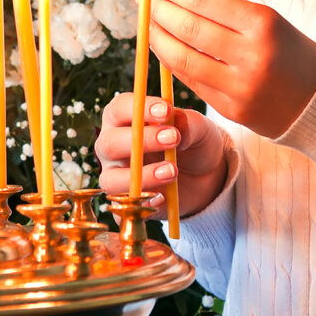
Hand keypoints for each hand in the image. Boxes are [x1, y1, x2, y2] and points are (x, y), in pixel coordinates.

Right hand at [95, 94, 227, 218]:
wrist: (205, 176)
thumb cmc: (193, 140)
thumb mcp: (199, 128)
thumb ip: (189, 123)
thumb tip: (178, 125)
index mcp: (124, 118)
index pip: (119, 108)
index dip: (139, 109)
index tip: (166, 110)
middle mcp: (112, 146)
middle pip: (110, 143)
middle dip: (142, 141)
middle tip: (173, 138)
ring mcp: (116, 177)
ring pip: (112, 179)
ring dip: (143, 175)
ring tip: (173, 170)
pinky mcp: (126, 204)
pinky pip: (125, 207)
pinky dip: (145, 202)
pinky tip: (165, 196)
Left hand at [149, 0, 315, 139]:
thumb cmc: (292, 53)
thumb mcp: (269, 22)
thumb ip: (226, 13)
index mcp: (263, 23)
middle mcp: (250, 55)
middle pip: (188, 27)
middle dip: (158, 9)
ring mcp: (239, 86)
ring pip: (182, 58)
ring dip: (157, 36)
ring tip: (146, 21)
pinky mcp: (231, 110)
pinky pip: (191, 81)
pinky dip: (172, 61)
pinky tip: (162, 46)